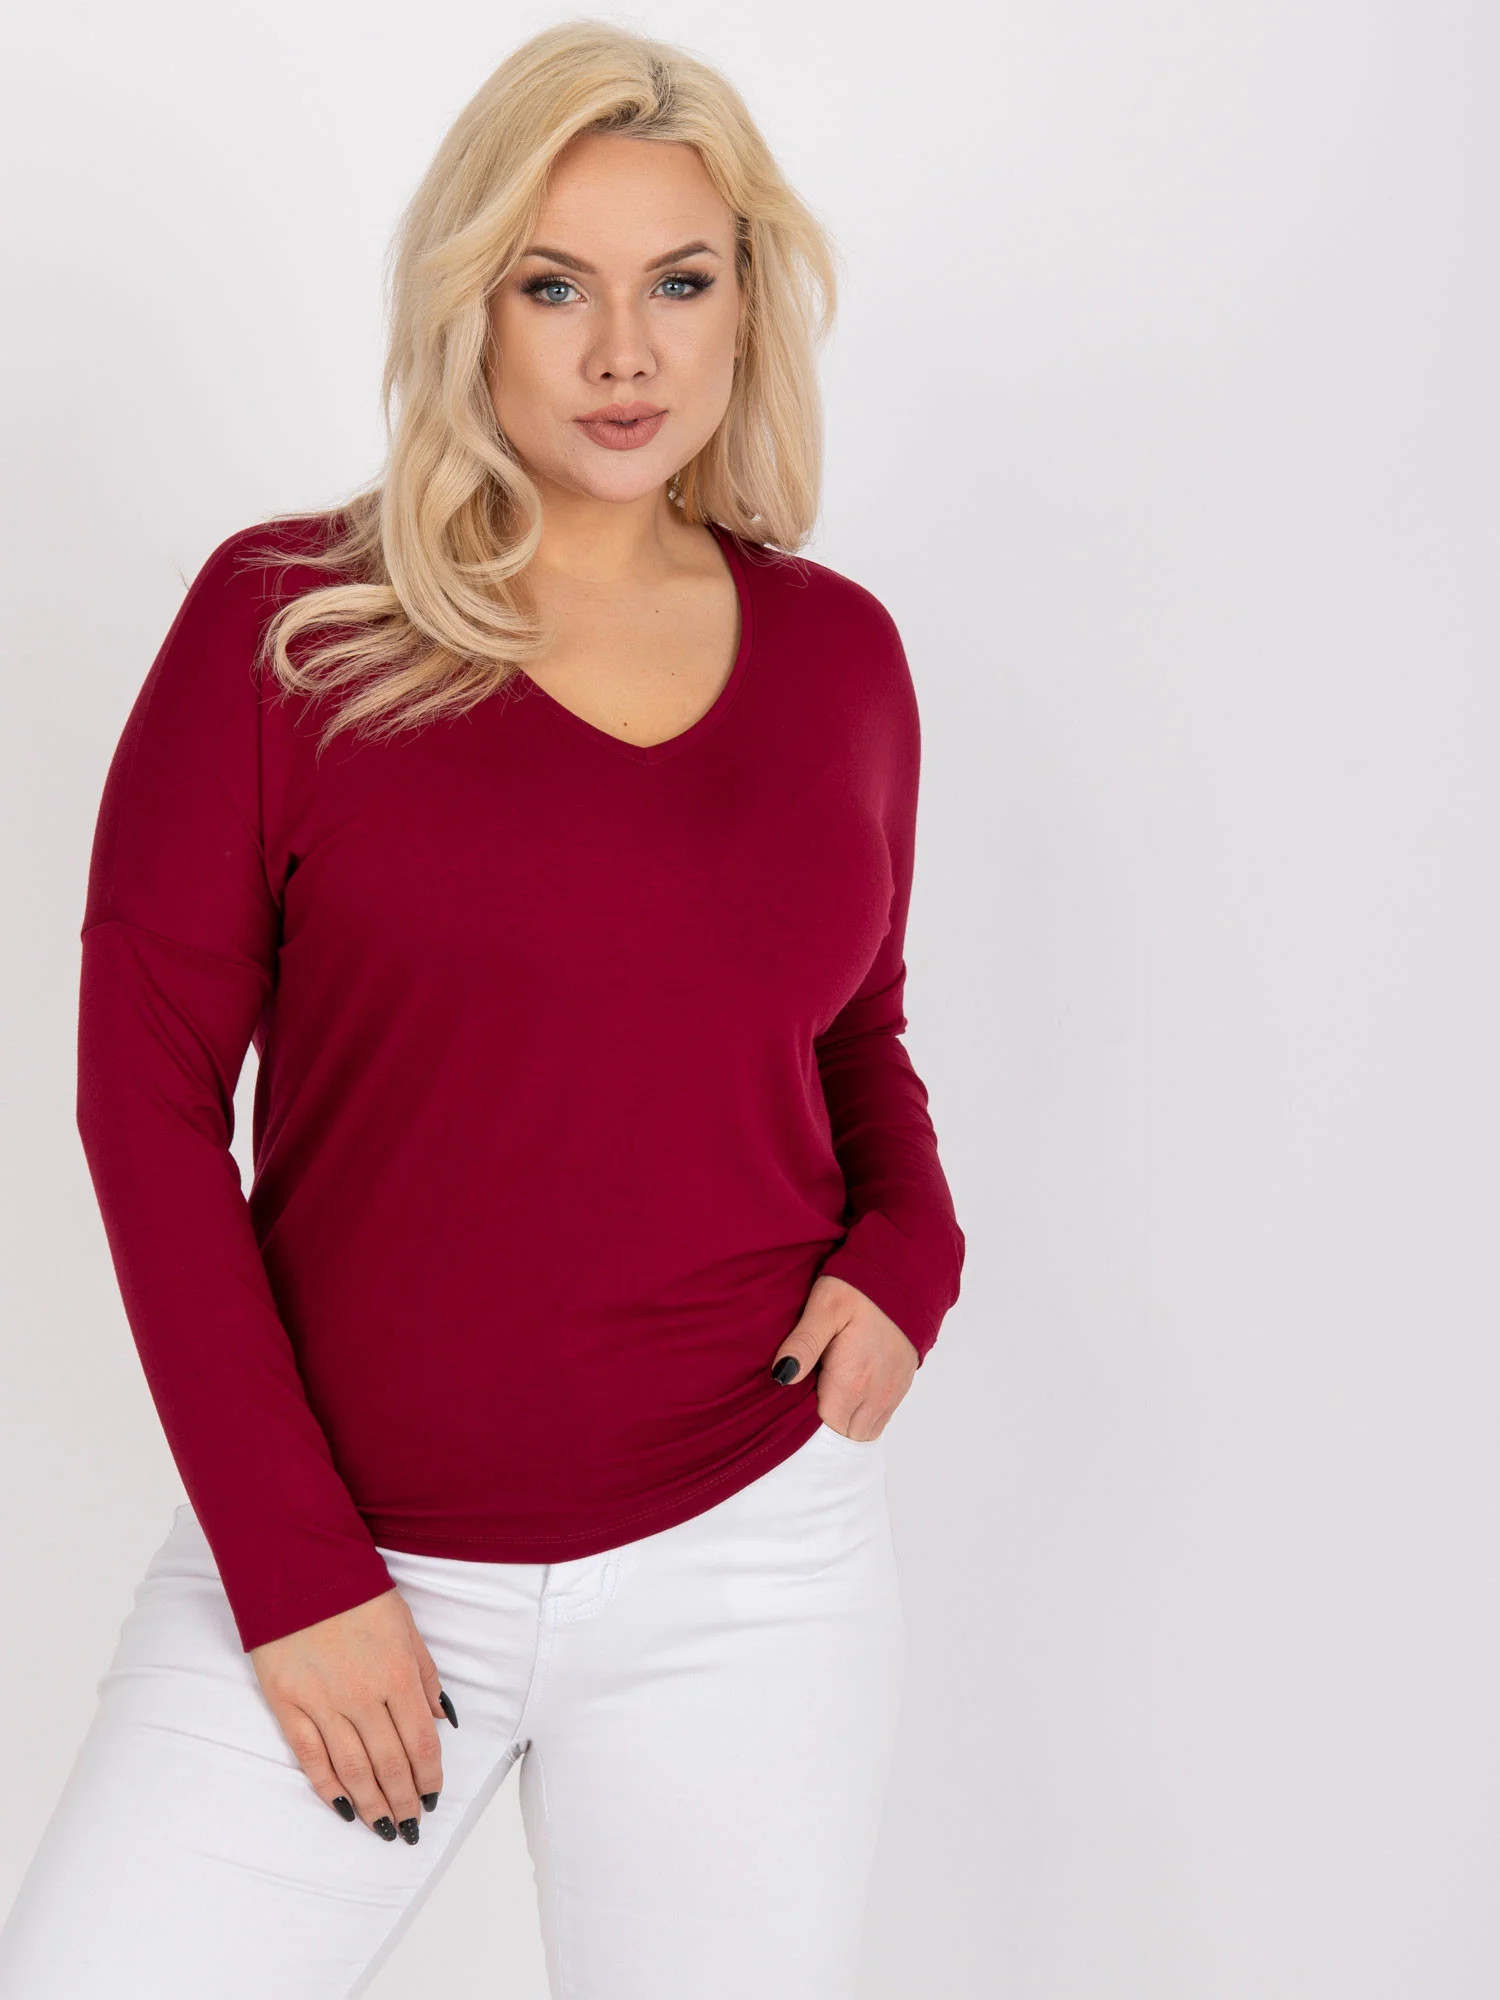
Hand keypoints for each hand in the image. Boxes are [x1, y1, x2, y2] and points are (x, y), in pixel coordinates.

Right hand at [249, 1585, 453, 1843]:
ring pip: (352, 1768)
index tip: (433, 1797)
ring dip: (372, 1804)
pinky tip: (342, 1807)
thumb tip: (442, 1719)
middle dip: (404, 1800)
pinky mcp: (287, 1702)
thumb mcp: (405, 1625)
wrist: (298, 1565)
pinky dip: (327, 1786)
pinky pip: (310, 1755)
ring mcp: (323, 1701)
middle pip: (389, 1763)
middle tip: (411, 1827)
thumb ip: (425, 1675)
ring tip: (384, 1829)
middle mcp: (364, 1694)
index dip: (429, 1776)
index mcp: (399, 1673)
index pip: (421, 1742)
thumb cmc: (357, 1592)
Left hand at [770, 1274, 918, 1440]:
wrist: (906, 1273)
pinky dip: (863, 1412)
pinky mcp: (903, 1384)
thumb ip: (803, 1343)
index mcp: (852, 1382)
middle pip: (844, 1434)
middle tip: (809, 1394)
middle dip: (825, 1424)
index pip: (825, 1429)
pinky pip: (881, 1417)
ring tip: (828, 1390)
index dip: (807, 1421)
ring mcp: (893, 1392)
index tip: (797, 1400)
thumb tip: (781, 1376)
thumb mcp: (824, 1307)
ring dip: (845, 1419)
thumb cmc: (860, 1287)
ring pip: (864, 1430)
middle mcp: (876, 1395)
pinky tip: (849, 1387)